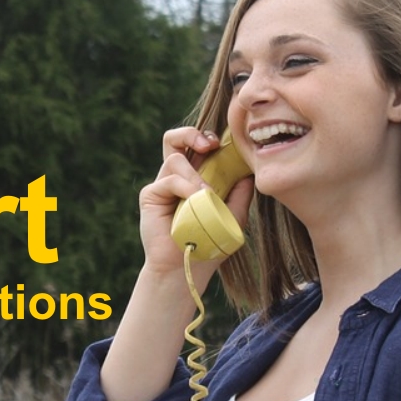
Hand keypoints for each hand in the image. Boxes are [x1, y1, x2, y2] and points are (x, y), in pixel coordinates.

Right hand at [139, 127, 254, 281]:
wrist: (187, 266)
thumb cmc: (209, 244)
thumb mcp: (233, 216)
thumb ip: (240, 193)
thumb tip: (249, 170)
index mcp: (195, 177)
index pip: (196, 146)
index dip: (206, 138)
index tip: (222, 144)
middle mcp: (177, 178)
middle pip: (175, 139)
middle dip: (191, 134)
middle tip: (209, 145)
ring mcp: (163, 185)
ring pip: (176, 158)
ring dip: (195, 174)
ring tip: (206, 195)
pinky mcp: (151, 195)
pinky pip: (169, 179)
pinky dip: (185, 187)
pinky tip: (195, 201)